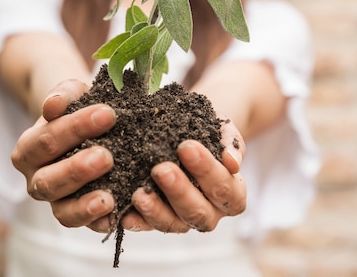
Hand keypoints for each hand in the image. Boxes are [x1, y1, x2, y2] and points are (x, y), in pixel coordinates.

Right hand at [11, 79, 117, 231]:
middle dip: (77, 170)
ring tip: (108, 198)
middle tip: (106, 157)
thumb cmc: (78, 107)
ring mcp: (56, 202)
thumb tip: (52, 106)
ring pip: (62, 211)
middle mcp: (36, 180)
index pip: (46, 140)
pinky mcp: (78, 216)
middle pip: (49, 180)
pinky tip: (117, 216)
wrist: (91, 123)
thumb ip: (62, 95)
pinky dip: (99, 223)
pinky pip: (85, 226)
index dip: (75, 128)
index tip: (108, 114)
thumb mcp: (71, 93)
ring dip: (84, 205)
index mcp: (28, 150)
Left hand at [122, 120, 246, 232]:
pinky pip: (147, 227)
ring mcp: (183, 220)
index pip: (225, 189)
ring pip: (174, 225)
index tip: (186, 147)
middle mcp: (210, 212)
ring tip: (140, 194)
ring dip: (156, 211)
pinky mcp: (157, 221)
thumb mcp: (221, 129)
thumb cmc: (206, 131)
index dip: (208, 170)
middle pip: (199, 212)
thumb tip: (231, 162)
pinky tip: (124, 214)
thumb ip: (229, 142)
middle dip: (180, 191)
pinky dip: (136, 222)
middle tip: (161, 169)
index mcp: (232, 194)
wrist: (186, 131)